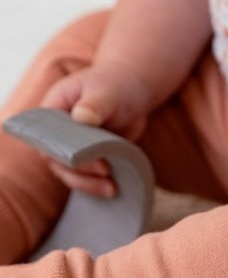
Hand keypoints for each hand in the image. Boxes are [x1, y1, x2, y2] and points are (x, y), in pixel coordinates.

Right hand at [40, 63, 151, 196]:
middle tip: (106, 175)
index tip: (89, 160)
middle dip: (80, 174)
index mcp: (51, 113)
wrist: (130, 92)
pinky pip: (86, 176)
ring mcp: (70, 148)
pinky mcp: (86, 158)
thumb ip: (94, 104)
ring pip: (70, 173)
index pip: (47, 139)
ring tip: (112, 190)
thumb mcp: (106, 92)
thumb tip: (82, 117)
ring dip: (88, 185)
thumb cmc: (114, 86)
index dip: (64, 154)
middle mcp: (55, 133)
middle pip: (57, 161)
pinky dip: (97, 184)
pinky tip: (114, 190)